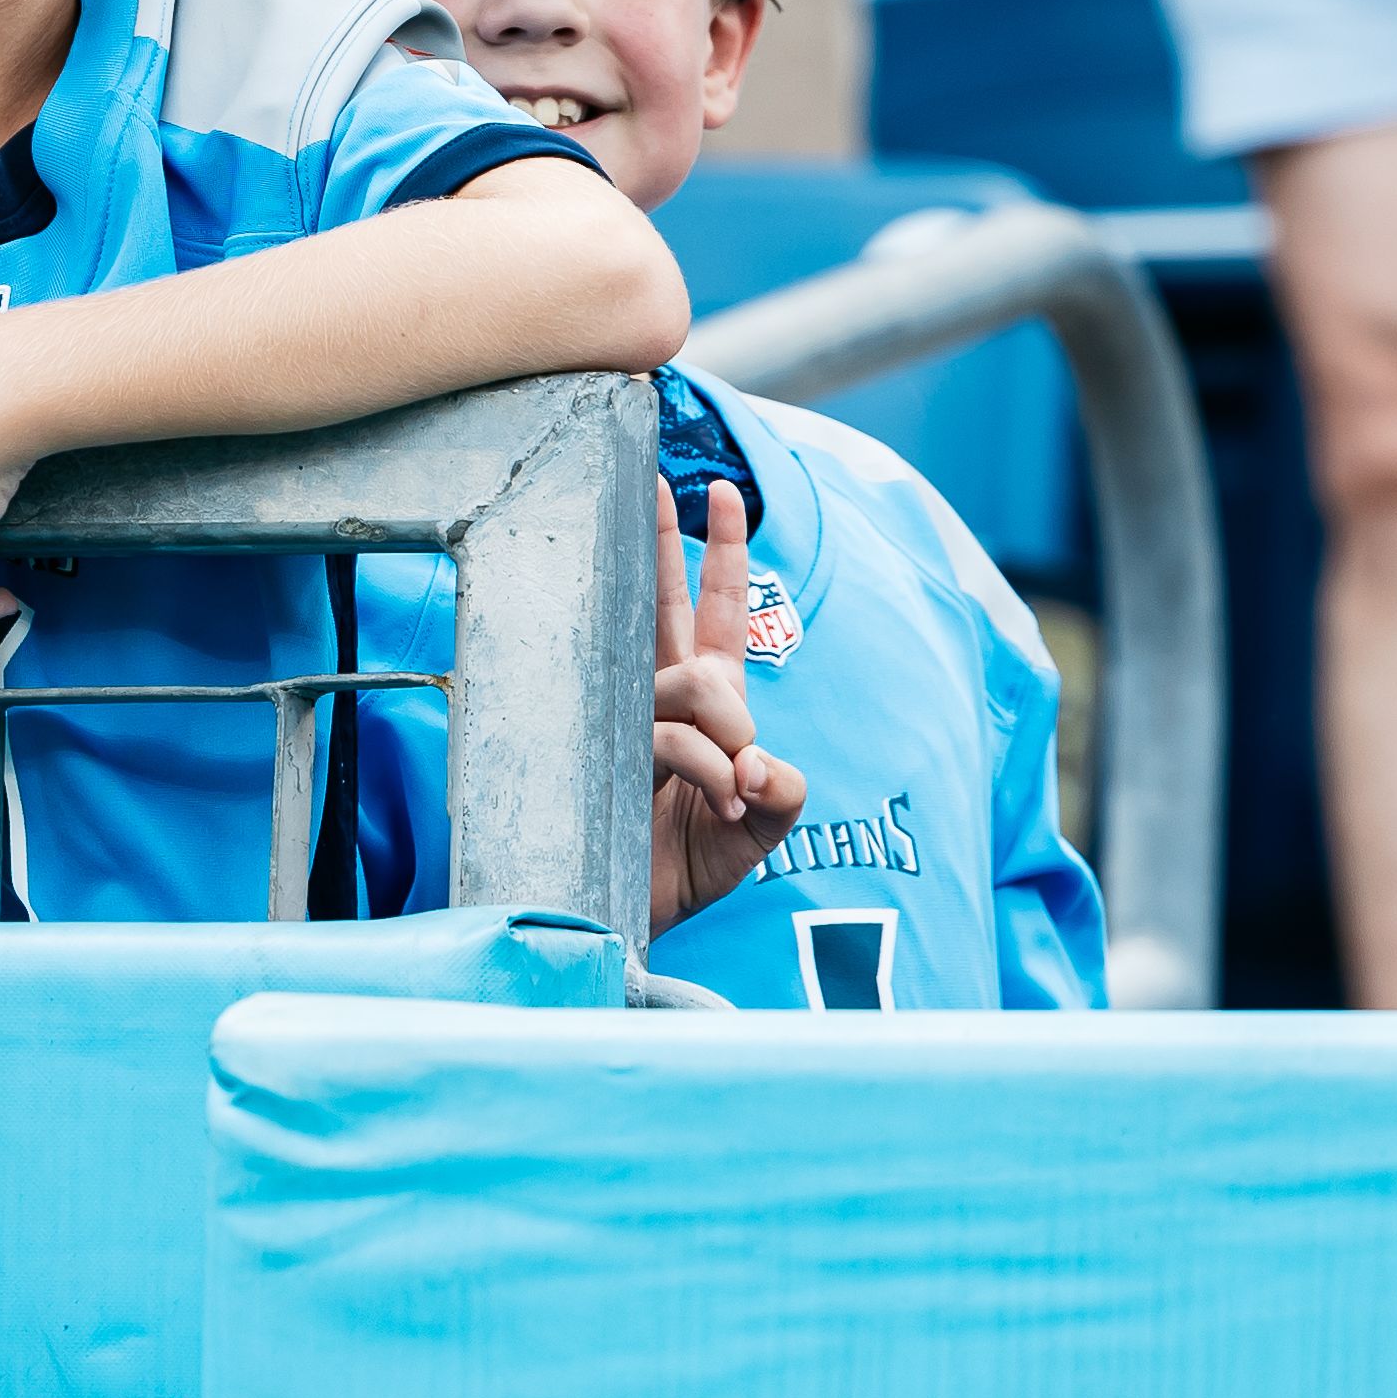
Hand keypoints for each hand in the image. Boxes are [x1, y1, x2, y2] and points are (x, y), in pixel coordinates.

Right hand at [651, 475, 805, 926]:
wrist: (637, 917)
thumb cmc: (693, 862)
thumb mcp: (765, 827)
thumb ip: (783, 791)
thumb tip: (759, 760)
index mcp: (709, 698)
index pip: (717, 610)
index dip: (722, 550)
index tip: (720, 491)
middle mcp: (668, 697)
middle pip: (669, 603)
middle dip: (666, 539)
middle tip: (652, 480)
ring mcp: (635, 721)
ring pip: (691, 682)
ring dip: (726, 732)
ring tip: (732, 792)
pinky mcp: (613, 755)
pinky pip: (673, 736)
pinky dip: (708, 766)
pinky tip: (719, 799)